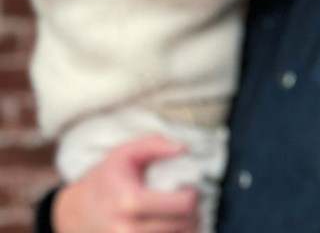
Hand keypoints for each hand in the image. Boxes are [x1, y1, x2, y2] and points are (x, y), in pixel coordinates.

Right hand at [52, 135, 198, 232]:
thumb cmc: (107, 178)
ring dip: (187, 226)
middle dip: (192, 210)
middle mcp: (128, 230)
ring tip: (176, 212)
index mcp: (129, 202)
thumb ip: (156, 144)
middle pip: (185, 224)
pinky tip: (169, 224)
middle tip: (184, 199)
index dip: (192, 194)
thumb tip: (183, 148)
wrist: (78, 212)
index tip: (185, 187)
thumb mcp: (126, 152)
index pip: (184, 205)